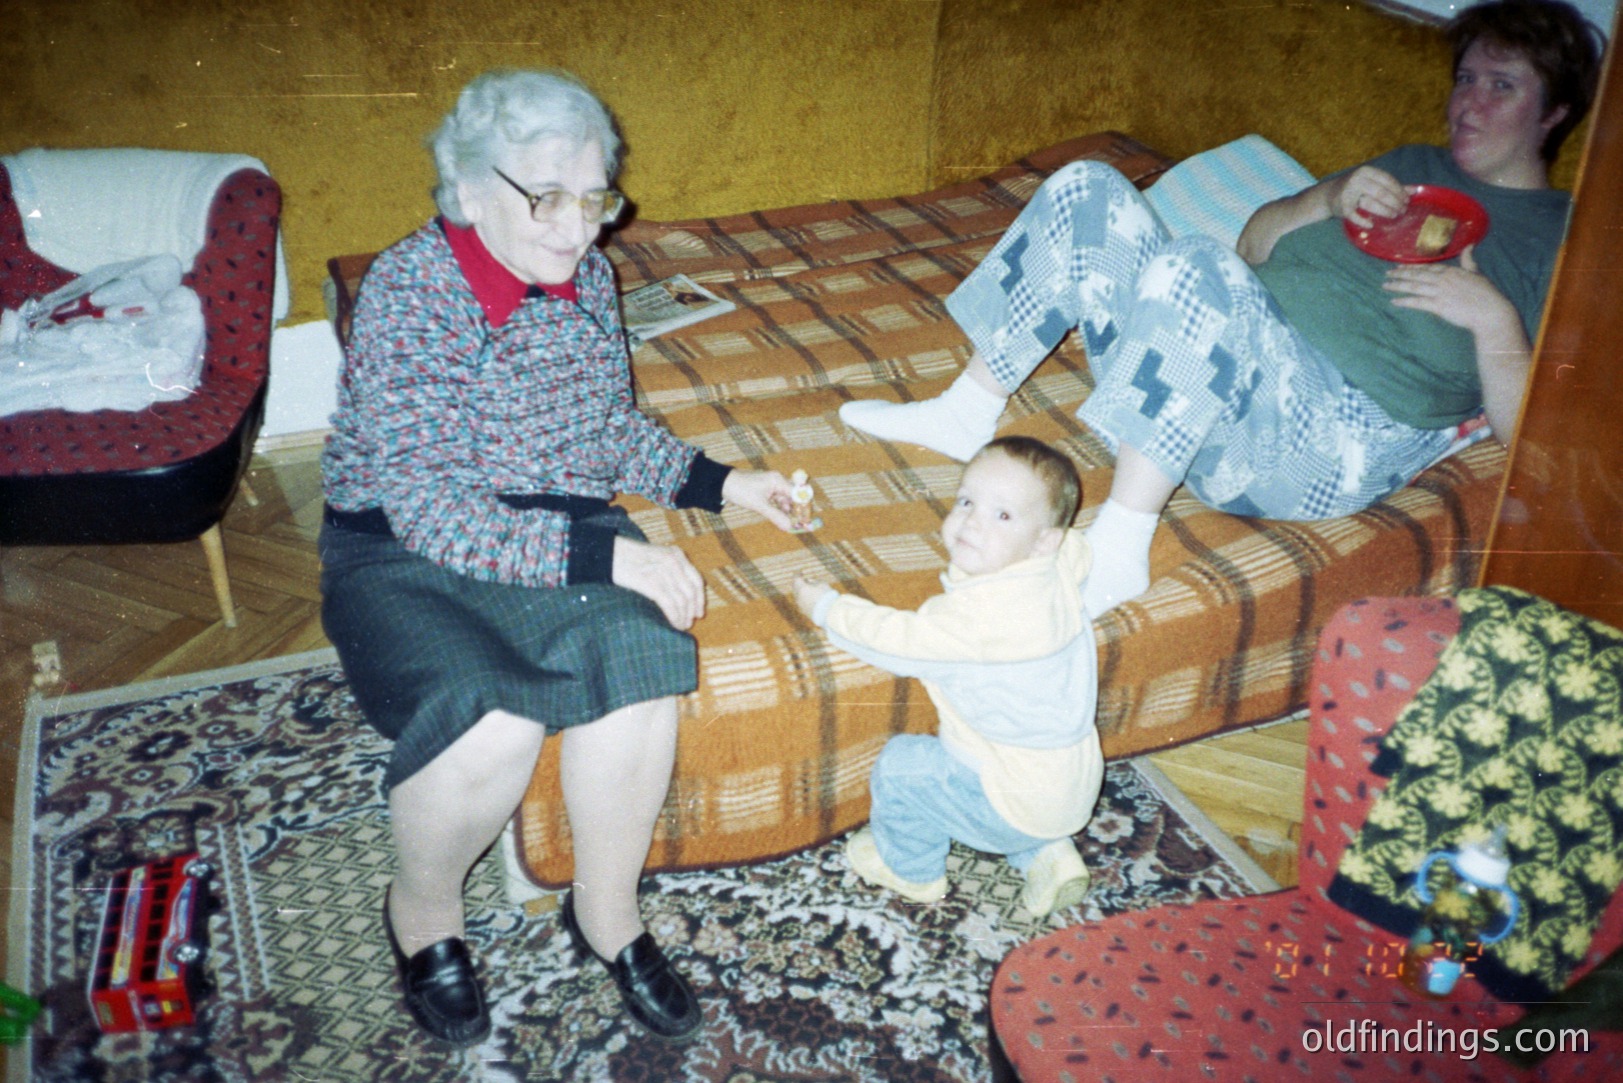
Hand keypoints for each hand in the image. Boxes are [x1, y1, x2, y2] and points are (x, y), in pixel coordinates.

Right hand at [612, 536, 705, 629]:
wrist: (608, 553)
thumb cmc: (629, 557)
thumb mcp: (655, 556)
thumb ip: (670, 568)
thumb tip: (682, 594)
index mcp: (676, 555)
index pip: (696, 580)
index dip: (700, 599)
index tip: (699, 612)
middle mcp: (674, 562)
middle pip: (691, 592)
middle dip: (692, 610)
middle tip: (689, 622)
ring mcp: (664, 573)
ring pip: (682, 601)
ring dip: (683, 617)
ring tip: (681, 626)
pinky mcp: (652, 584)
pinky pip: (670, 605)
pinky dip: (674, 617)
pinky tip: (673, 624)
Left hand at [721, 469, 795, 531]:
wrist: (722, 484)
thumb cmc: (740, 490)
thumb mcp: (759, 505)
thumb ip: (775, 516)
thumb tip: (789, 527)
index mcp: (778, 480)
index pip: (797, 493)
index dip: (802, 507)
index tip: (806, 519)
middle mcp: (777, 481)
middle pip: (793, 496)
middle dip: (796, 510)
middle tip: (800, 524)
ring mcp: (771, 485)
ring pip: (785, 499)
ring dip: (787, 511)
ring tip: (789, 524)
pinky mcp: (765, 490)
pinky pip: (777, 500)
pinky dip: (779, 509)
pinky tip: (780, 518)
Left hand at [792, 574, 833, 619]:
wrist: (829, 613)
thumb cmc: (826, 596)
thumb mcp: (822, 584)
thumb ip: (814, 581)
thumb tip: (810, 582)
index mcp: (801, 588)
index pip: (796, 579)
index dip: (798, 574)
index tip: (800, 572)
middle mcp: (798, 597)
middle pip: (795, 588)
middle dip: (799, 583)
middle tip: (804, 580)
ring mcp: (800, 605)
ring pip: (798, 596)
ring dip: (801, 592)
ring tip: (808, 590)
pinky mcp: (804, 612)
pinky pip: (801, 603)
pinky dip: (804, 599)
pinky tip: (810, 598)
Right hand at [1326, 166, 1407, 228]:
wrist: (1328, 195)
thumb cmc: (1356, 189)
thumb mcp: (1373, 183)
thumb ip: (1393, 186)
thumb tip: (1415, 190)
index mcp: (1366, 171)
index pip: (1387, 180)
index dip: (1399, 191)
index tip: (1407, 201)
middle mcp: (1356, 179)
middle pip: (1381, 192)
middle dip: (1394, 202)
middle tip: (1402, 211)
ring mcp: (1348, 193)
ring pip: (1370, 203)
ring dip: (1385, 211)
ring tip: (1394, 215)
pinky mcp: (1341, 206)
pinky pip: (1354, 215)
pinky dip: (1363, 221)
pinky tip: (1371, 225)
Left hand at [1383, 246, 1516, 336]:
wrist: (1491, 311)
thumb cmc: (1487, 294)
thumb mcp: (1477, 273)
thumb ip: (1468, 261)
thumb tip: (1469, 245)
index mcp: (1452, 271)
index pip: (1427, 267)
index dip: (1412, 267)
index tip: (1400, 266)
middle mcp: (1444, 280)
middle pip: (1417, 275)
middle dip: (1400, 274)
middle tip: (1388, 273)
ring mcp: (1440, 292)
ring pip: (1414, 287)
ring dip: (1398, 285)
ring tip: (1385, 285)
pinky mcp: (1439, 306)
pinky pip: (1418, 302)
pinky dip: (1405, 301)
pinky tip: (1394, 301)